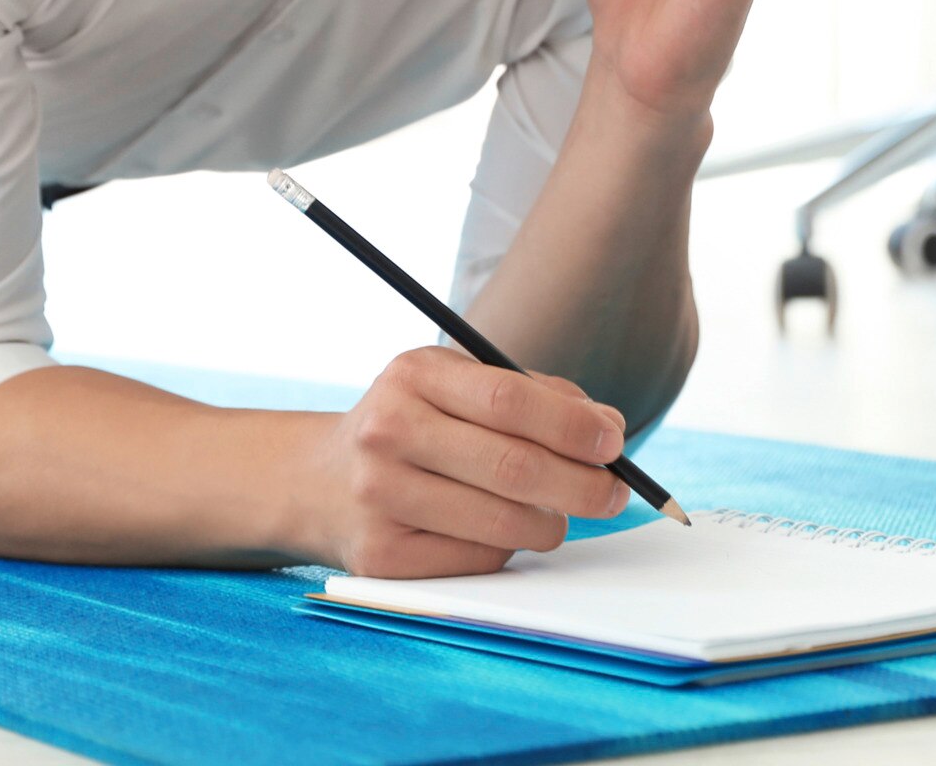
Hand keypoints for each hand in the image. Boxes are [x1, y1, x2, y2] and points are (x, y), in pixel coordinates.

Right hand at [294, 346, 628, 577]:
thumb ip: (535, 396)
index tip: (616, 443)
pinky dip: (507, 551)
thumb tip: (608, 429)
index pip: (509, 400)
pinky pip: (477, 561)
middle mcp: (388, 431)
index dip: (573, 426)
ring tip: (554, 513)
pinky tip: (497, 532)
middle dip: (582, 485)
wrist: (319, 481)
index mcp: (414, 375)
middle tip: (614, 493)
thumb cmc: (415, 426)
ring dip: (549, 524)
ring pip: (503, 523)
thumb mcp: (457, 385)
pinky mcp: (381, 556)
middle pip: (513, 467)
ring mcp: (380, 496)